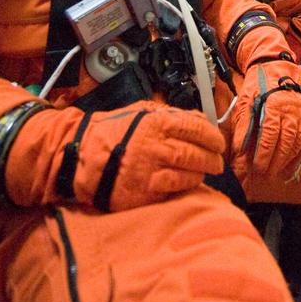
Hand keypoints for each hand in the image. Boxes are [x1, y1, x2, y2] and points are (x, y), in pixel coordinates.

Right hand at [69, 102, 224, 211]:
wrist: (82, 155)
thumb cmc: (113, 132)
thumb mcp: (141, 112)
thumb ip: (169, 114)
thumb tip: (198, 119)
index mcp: (157, 122)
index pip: (197, 127)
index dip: (212, 136)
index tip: (218, 142)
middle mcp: (157, 144)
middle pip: (197, 151)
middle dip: (213, 157)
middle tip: (217, 160)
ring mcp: (151, 168)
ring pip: (190, 171)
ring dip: (203, 172)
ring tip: (206, 172)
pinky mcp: (145, 190)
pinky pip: (175, 188)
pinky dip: (188, 185)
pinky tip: (190, 182)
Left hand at [233, 60, 300, 177]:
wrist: (276, 65)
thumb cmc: (259, 83)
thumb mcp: (245, 100)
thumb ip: (243, 125)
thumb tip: (238, 148)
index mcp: (274, 105)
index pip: (270, 136)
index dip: (264, 154)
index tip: (257, 167)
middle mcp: (292, 110)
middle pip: (285, 143)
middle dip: (275, 162)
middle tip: (265, 174)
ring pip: (297, 143)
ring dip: (287, 160)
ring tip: (276, 171)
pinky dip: (299, 152)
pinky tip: (290, 161)